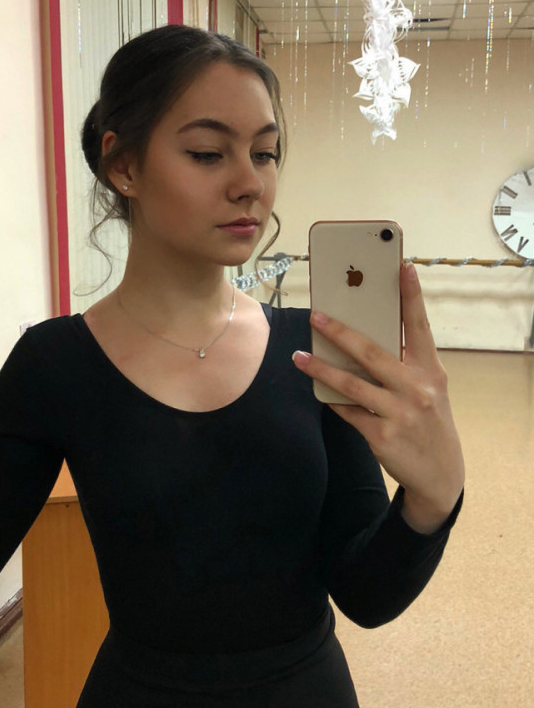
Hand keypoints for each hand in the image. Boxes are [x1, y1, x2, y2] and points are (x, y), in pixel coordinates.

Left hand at [293, 263, 464, 533]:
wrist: (440, 475)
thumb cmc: (429, 420)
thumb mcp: (428, 389)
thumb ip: (403, 364)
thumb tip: (360, 340)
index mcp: (431, 369)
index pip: (419, 325)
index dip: (411, 295)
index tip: (401, 266)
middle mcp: (418, 387)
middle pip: (372, 352)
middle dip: (340, 332)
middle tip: (315, 315)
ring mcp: (400, 412)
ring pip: (351, 383)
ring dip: (321, 369)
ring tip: (299, 357)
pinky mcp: (382, 435)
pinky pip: (348, 411)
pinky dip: (333, 400)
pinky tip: (320, 393)